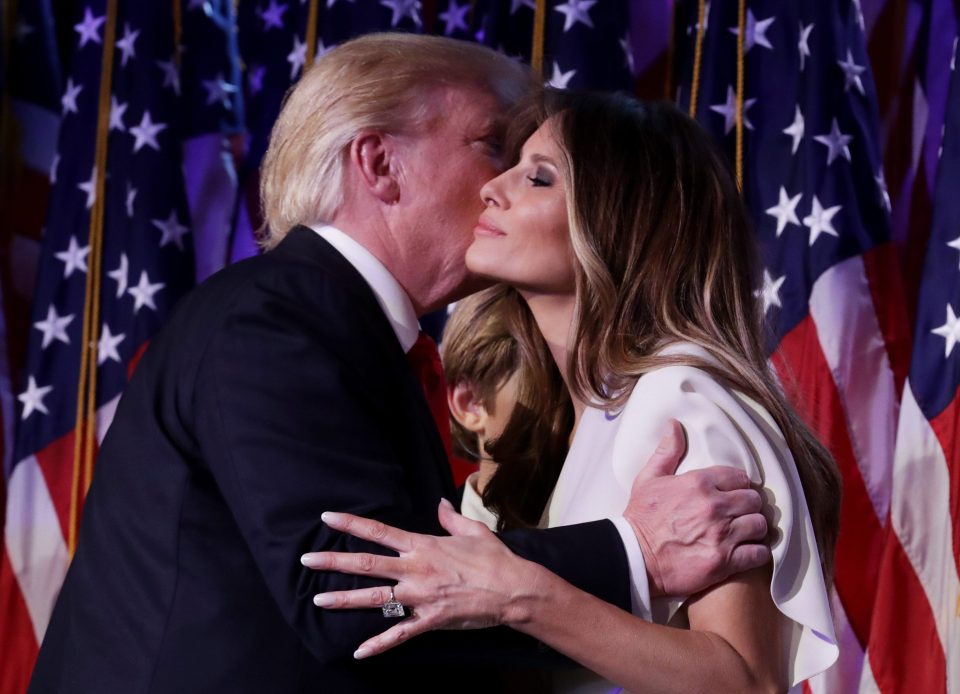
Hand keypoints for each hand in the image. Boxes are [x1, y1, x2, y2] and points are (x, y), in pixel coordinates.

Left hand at [301, 499, 545, 658]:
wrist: (513, 589)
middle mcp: (415, 569)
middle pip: (367, 565)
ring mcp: (420, 596)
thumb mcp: (472, 530)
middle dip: (334, 562)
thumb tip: (440, 503)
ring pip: (375, 598)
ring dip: (345, 600)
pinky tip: (358, 652)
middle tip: (307, 560)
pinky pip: (399, 634)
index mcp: (422, 545)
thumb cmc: (494, 558)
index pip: (379, 532)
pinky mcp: (430, 620)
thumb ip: (450, 517)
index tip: (328, 518)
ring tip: (319, 601)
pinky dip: (378, 644)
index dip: (351, 524)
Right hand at [625, 419, 770, 597]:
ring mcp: (721, 535)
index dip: (738, 485)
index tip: (734, 493)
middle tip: (741, 513)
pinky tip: (747, 552)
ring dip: (754, 529)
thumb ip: (667, 451)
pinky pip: (758, 554)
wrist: (634, 558)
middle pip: (753, 500)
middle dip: (749, 506)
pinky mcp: (724, 561)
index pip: (738, 477)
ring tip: (746, 532)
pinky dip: (756, 553)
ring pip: (759, 525)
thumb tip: (674, 424)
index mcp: (699, 483)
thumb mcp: (648, 479)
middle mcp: (714, 506)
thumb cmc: (641, 518)